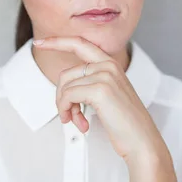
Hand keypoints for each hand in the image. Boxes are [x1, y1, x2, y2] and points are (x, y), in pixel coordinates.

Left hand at [32, 35, 168, 163]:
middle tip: (68, 114)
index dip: (58, 41)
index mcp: (111, 63)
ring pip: (65, 87)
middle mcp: (108, 65)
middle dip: (61, 96)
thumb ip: (91, 82)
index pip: (80, 43)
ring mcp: (105, 75)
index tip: (40, 42)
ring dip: (66, 108)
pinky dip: (68, 111)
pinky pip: (68, 96)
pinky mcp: (100, 90)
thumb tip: (65, 86)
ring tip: (76, 121)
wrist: (142, 140)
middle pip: (66, 74)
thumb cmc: (125, 122)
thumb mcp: (109, 94)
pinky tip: (81, 124)